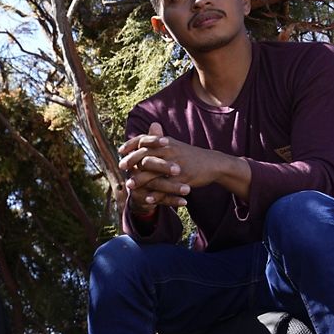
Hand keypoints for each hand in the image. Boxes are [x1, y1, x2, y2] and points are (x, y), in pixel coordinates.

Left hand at [120, 122, 249, 202]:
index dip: (131, 144)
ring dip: (141, 179)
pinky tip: (148, 199)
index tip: (120, 150)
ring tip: (130, 186)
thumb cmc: (190, 155)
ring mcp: (177, 165)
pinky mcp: (184, 178)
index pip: (145, 140)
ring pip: (155, 173)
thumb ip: (158, 140)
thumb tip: (143, 135)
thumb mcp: (174, 144)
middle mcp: (170, 151)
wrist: (213, 163)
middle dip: (132, 161)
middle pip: (146, 155)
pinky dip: (157, 194)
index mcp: (166, 142)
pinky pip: (167, 187)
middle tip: (121, 167)